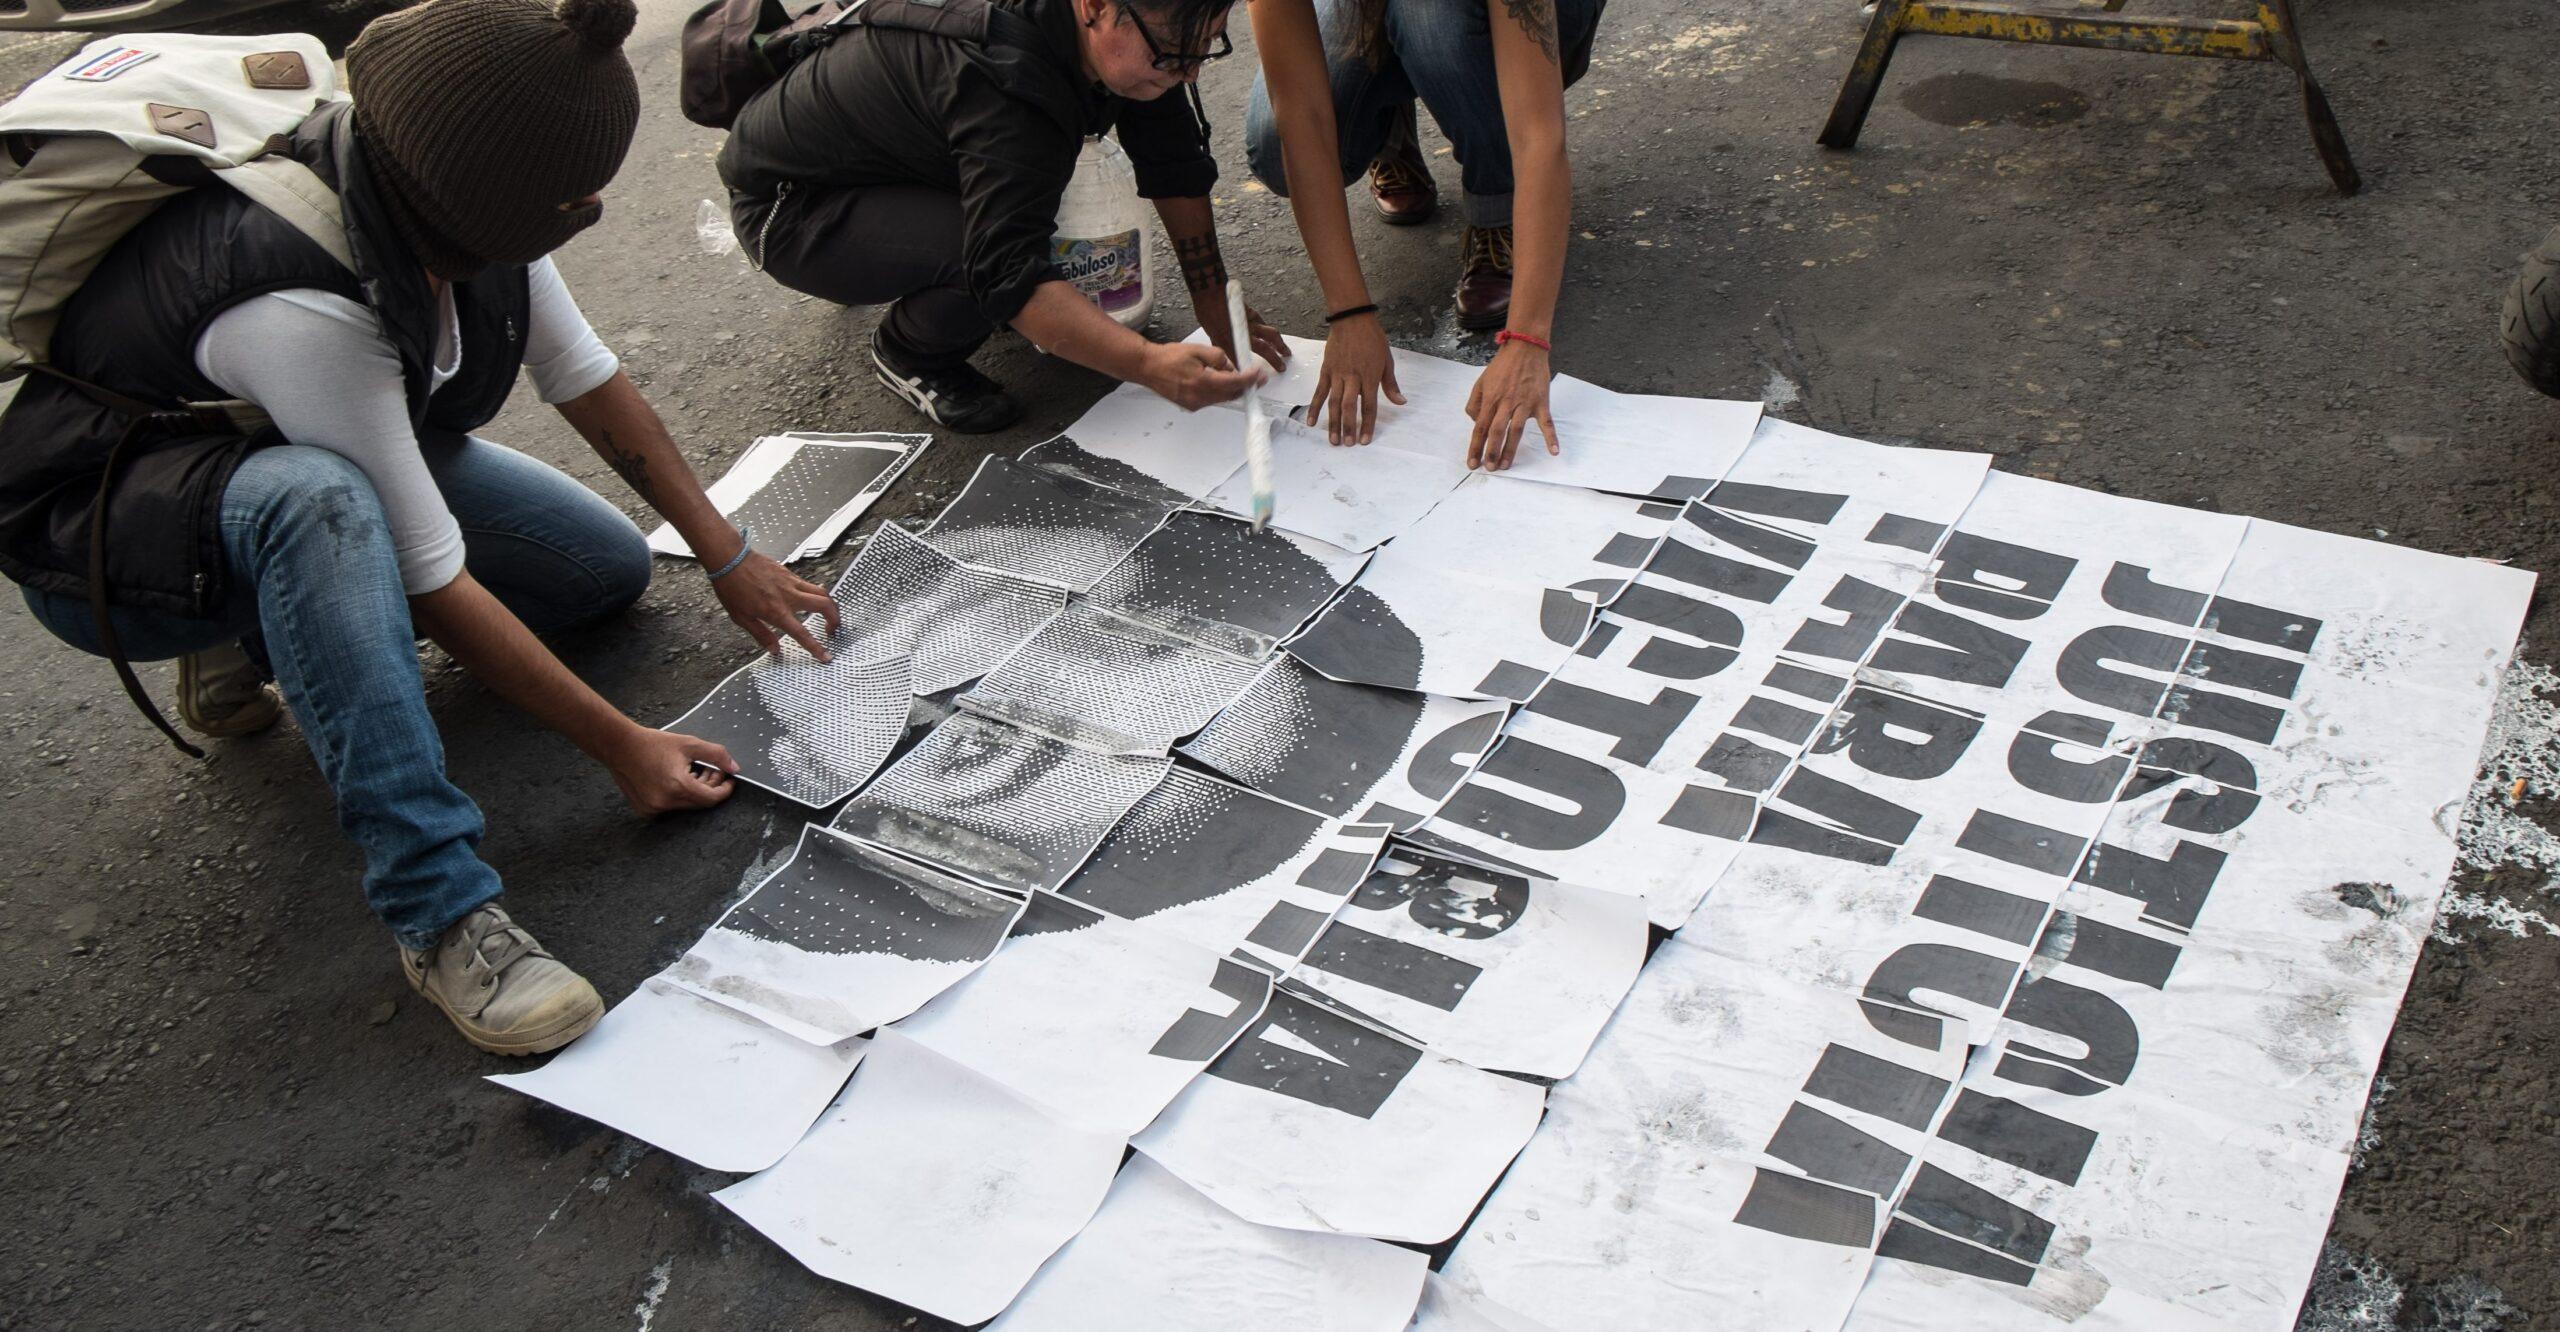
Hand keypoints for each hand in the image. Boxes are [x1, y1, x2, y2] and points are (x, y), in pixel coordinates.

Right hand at [601, 725, 737, 814]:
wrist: (620, 746)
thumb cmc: (653, 743)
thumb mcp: (689, 744)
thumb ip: (716, 755)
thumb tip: (734, 768)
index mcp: (678, 786)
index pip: (711, 798)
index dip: (724, 790)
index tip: (729, 780)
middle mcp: (666, 802)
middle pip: (699, 803)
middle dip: (710, 788)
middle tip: (712, 771)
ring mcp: (653, 808)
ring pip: (685, 805)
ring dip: (695, 791)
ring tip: (695, 771)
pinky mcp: (644, 809)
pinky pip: (670, 807)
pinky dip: (678, 795)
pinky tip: (677, 778)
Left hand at [712, 547, 840, 659]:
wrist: (730, 559)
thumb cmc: (732, 587)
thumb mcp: (742, 617)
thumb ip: (761, 634)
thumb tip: (774, 649)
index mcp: (777, 611)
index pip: (802, 634)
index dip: (816, 647)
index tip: (826, 656)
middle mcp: (789, 596)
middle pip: (825, 605)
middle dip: (835, 619)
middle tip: (832, 629)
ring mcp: (791, 582)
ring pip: (822, 592)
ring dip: (830, 605)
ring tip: (827, 614)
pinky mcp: (790, 573)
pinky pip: (810, 585)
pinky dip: (816, 594)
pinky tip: (809, 599)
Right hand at [1143, 341, 1263, 410]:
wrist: (1148, 367)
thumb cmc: (1168, 357)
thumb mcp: (1197, 350)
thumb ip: (1218, 358)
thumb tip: (1231, 367)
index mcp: (1202, 381)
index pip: (1234, 383)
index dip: (1249, 379)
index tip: (1259, 376)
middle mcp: (1198, 397)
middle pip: (1230, 395)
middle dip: (1245, 386)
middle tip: (1256, 378)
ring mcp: (1194, 404)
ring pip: (1221, 399)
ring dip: (1232, 389)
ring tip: (1237, 377)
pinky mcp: (1190, 406)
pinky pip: (1211, 400)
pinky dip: (1219, 392)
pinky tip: (1218, 382)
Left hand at [1195, 300, 1290, 374]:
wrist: (1211, 294)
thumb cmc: (1208, 313)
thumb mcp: (1211, 336)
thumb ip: (1222, 347)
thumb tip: (1225, 355)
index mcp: (1231, 343)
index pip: (1244, 363)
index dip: (1250, 374)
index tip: (1255, 382)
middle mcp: (1244, 335)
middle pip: (1265, 350)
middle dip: (1275, 360)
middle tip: (1281, 367)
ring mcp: (1251, 324)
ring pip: (1271, 335)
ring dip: (1280, 344)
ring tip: (1286, 352)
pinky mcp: (1253, 314)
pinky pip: (1264, 324)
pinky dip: (1269, 330)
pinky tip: (1273, 334)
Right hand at [1307, 314, 1405, 445]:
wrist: (1352, 319)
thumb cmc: (1373, 339)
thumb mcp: (1387, 360)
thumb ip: (1391, 384)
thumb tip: (1401, 402)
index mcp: (1370, 376)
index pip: (1369, 406)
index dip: (1367, 425)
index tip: (1364, 441)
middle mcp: (1353, 378)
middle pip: (1350, 407)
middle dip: (1348, 427)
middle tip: (1347, 444)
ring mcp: (1337, 374)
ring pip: (1334, 402)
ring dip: (1333, 423)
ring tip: (1333, 440)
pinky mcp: (1326, 371)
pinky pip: (1319, 392)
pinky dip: (1314, 407)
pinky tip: (1311, 422)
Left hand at [1465, 338, 1558, 470]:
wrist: (1525, 348)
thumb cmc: (1502, 366)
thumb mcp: (1481, 382)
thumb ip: (1475, 403)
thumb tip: (1476, 422)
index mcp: (1490, 399)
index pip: (1480, 428)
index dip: (1475, 446)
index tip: (1472, 463)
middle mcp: (1506, 403)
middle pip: (1496, 431)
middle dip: (1491, 452)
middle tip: (1490, 469)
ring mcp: (1524, 403)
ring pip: (1516, 430)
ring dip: (1510, 449)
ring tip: (1506, 465)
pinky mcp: (1540, 402)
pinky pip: (1546, 422)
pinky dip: (1551, 437)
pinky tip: (1554, 451)